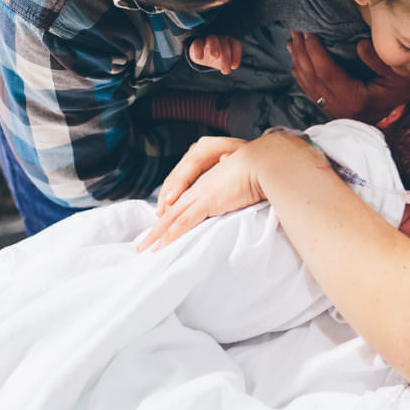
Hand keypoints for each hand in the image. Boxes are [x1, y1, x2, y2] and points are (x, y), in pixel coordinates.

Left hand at [137, 146, 266, 250]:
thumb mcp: (247, 182)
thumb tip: (239, 192)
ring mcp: (202, 194)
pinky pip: (183, 222)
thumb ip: (239, 190)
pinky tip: (160, 246)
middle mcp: (201, 187)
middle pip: (171, 209)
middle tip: (143, 244)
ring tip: (145, 249)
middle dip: (157, 228)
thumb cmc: (262, 169)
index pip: (185, 201)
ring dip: (157, 235)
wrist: (266, 160)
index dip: (172, 214)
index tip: (162, 228)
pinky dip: (170, 235)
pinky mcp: (206, 201)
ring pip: (172, 217)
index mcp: (210, 182)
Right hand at [189, 35, 241, 74]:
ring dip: (214, 47)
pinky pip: (197, 43)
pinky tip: (199, 58)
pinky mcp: (197, 42)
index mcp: (229, 42)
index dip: (237, 54)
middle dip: (226, 57)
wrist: (202, 56)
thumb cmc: (218, 58)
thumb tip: (233, 65)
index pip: (236, 44)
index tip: (234, 66)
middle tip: (226, 70)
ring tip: (215, 57)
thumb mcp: (225, 62)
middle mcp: (220, 39)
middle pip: (224, 44)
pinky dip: (198, 50)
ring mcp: (208, 39)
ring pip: (212, 39)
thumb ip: (229, 63)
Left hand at [289, 31, 409, 122]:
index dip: (315, 51)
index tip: (309, 32)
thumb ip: (378, 59)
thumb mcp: (398, 73)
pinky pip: (311, 92)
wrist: (407, 110)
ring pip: (308, 86)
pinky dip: (301, 76)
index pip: (326, 72)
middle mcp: (341, 107)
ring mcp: (336, 110)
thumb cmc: (404, 88)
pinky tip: (296, 62)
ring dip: (298, 62)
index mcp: (355, 98)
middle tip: (295, 31)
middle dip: (302, 53)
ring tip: (292, 42)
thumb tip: (359, 44)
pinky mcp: (334, 109)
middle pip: (312, 78)